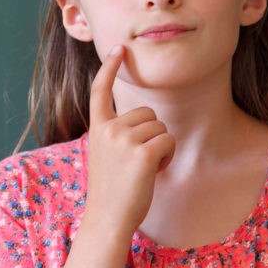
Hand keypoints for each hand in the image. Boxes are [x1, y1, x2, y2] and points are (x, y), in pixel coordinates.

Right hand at [85, 45, 174, 235]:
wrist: (108, 218)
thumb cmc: (113, 190)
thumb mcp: (107, 155)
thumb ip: (119, 134)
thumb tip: (145, 121)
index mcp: (98, 128)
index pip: (101, 90)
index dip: (110, 68)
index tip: (119, 48)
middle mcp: (108, 129)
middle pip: (147, 112)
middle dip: (150, 134)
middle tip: (136, 162)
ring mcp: (124, 140)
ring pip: (160, 127)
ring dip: (160, 147)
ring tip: (142, 169)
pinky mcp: (142, 153)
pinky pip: (168, 141)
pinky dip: (167, 157)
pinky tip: (153, 172)